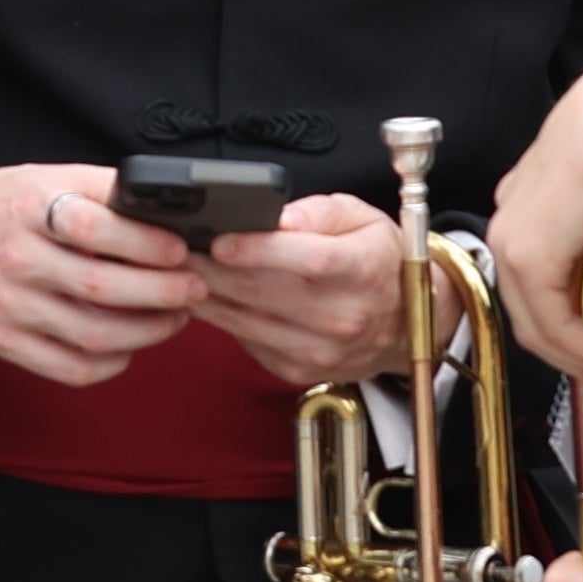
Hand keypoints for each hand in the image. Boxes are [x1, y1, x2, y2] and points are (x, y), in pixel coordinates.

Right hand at [0, 165, 207, 387]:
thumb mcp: (40, 178)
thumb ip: (97, 191)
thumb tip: (162, 209)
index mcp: (30, 208)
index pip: (99, 228)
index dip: (149, 244)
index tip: (181, 250)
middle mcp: (18, 258)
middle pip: (103, 289)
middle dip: (163, 294)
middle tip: (193, 289)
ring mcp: (9, 305)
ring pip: (93, 334)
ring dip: (147, 332)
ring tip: (174, 318)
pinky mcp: (3, 341)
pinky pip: (68, 368)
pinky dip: (108, 365)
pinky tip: (128, 348)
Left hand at [197, 194, 400, 386]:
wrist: (404, 324)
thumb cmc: (378, 262)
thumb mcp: (363, 219)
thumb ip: (321, 211)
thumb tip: (281, 216)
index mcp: (360, 270)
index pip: (306, 261)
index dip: (257, 251)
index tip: (218, 240)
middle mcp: (341, 316)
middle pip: (264, 292)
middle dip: (213, 270)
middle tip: (179, 250)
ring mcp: (318, 350)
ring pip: (247, 322)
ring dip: (207, 297)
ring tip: (181, 273)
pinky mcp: (298, 369)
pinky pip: (248, 343)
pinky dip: (223, 321)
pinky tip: (207, 299)